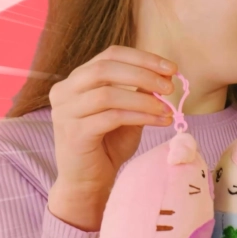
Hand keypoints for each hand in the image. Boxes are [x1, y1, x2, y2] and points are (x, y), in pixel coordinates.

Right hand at [47, 46, 177, 230]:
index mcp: (77, 80)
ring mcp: (65, 112)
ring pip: (108, 94)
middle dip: (143, 74)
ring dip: (143, 99)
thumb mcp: (128, 112)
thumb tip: (165, 76)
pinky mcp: (73, 133)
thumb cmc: (108, 145)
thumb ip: (140, 92)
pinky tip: (160, 121)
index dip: (143, 58)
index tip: (172, 68)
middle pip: (105, 68)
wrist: (88, 181)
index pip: (111, 55)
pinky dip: (139, 116)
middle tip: (170, 87)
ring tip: (167, 109)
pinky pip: (111, 117)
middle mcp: (64, 91)